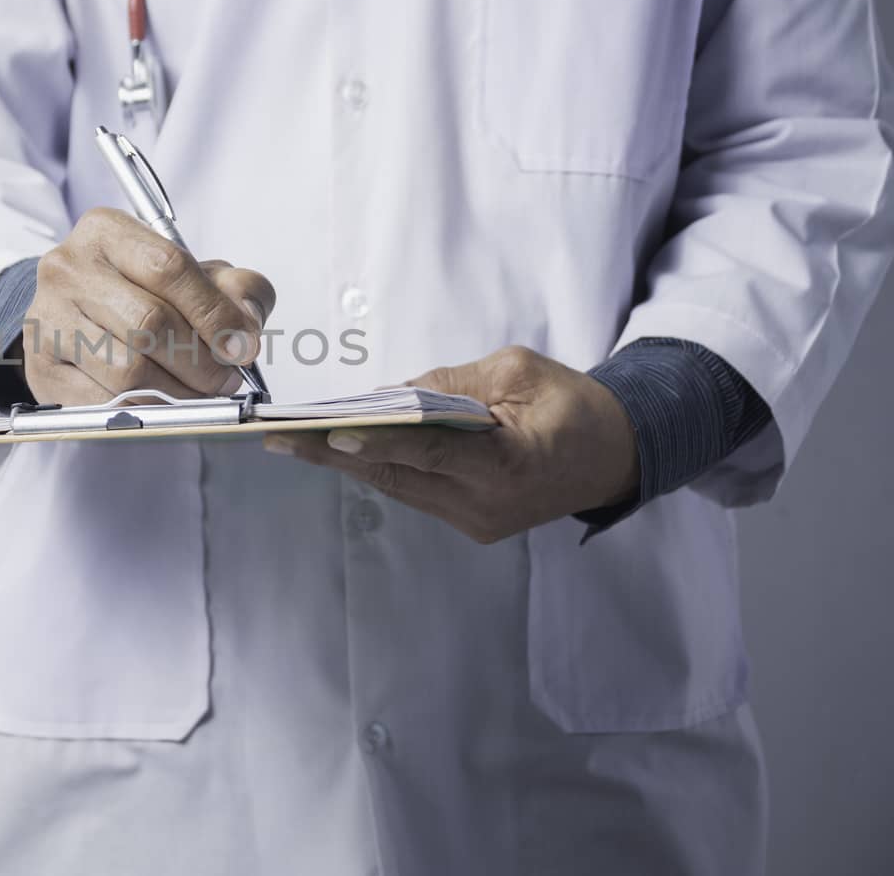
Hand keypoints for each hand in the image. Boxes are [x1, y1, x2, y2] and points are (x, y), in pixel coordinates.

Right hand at [22, 207, 275, 406]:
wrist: (73, 313)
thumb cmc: (138, 290)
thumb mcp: (191, 274)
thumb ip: (233, 287)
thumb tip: (246, 323)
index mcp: (106, 230)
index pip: (168, 268)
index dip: (214, 313)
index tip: (243, 346)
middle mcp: (67, 268)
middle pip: (149, 323)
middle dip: (201, 362)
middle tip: (225, 378)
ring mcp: (46, 318)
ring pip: (126, 370)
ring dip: (177, 393)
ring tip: (198, 393)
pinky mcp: (39, 366)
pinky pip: (102, 402)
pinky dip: (143, 411)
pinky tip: (161, 404)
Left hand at [262, 346, 639, 544]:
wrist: (616, 455)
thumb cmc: (574, 405)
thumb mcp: (520, 372)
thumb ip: (454, 384)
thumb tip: (393, 394)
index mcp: (510, 465)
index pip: (433, 451)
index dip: (379, 441)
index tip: (331, 434)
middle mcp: (487, 505)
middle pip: (399, 475)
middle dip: (334, 453)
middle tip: (277, 437)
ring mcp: (476, 520)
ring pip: (398, 485)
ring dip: (346, 461)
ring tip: (290, 441)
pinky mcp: (470, 521)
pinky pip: (413, 489)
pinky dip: (378, 466)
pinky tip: (336, 447)